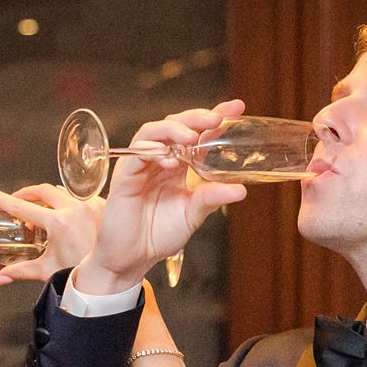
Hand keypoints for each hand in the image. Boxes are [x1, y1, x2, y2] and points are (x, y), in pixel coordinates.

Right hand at [0, 182, 102, 285]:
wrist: (114, 272)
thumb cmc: (83, 273)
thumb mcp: (48, 270)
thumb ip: (21, 271)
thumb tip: (0, 278)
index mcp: (57, 223)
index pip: (20, 206)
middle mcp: (74, 208)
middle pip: (41, 190)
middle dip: (27, 193)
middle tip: (19, 201)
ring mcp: (89, 204)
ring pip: (62, 191)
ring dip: (50, 199)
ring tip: (44, 214)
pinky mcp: (102, 204)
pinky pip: (80, 196)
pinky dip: (70, 204)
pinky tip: (69, 217)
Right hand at [76, 98, 249, 294]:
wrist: (132, 258)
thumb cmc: (158, 235)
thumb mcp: (193, 214)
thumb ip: (212, 198)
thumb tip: (241, 189)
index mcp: (178, 165)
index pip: (197, 133)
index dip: (215, 117)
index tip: (237, 108)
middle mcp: (159, 159)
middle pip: (176, 125)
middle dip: (196, 117)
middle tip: (216, 119)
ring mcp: (141, 165)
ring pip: (154, 131)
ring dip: (174, 130)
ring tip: (191, 137)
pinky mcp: (125, 175)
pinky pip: (137, 153)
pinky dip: (153, 151)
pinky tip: (169, 158)